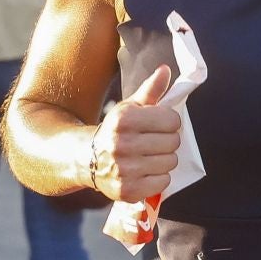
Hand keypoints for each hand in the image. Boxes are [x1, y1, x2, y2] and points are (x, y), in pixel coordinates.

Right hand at [89, 66, 179, 201]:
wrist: (87, 159)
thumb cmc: (116, 130)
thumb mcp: (130, 107)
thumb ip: (151, 89)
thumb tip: (165, 70)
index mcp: (124, 119)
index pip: (172, 120)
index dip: (169, 122)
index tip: (159, 125)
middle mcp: (122, 144)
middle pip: (173, 142)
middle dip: (168, 142)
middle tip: (154, 143)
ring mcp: (125, 169)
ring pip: (170, 162)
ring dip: (164, 160)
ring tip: (149, 157)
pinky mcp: (128, 190)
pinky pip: (163, 182)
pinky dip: (158, 178)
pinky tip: (145, 172)